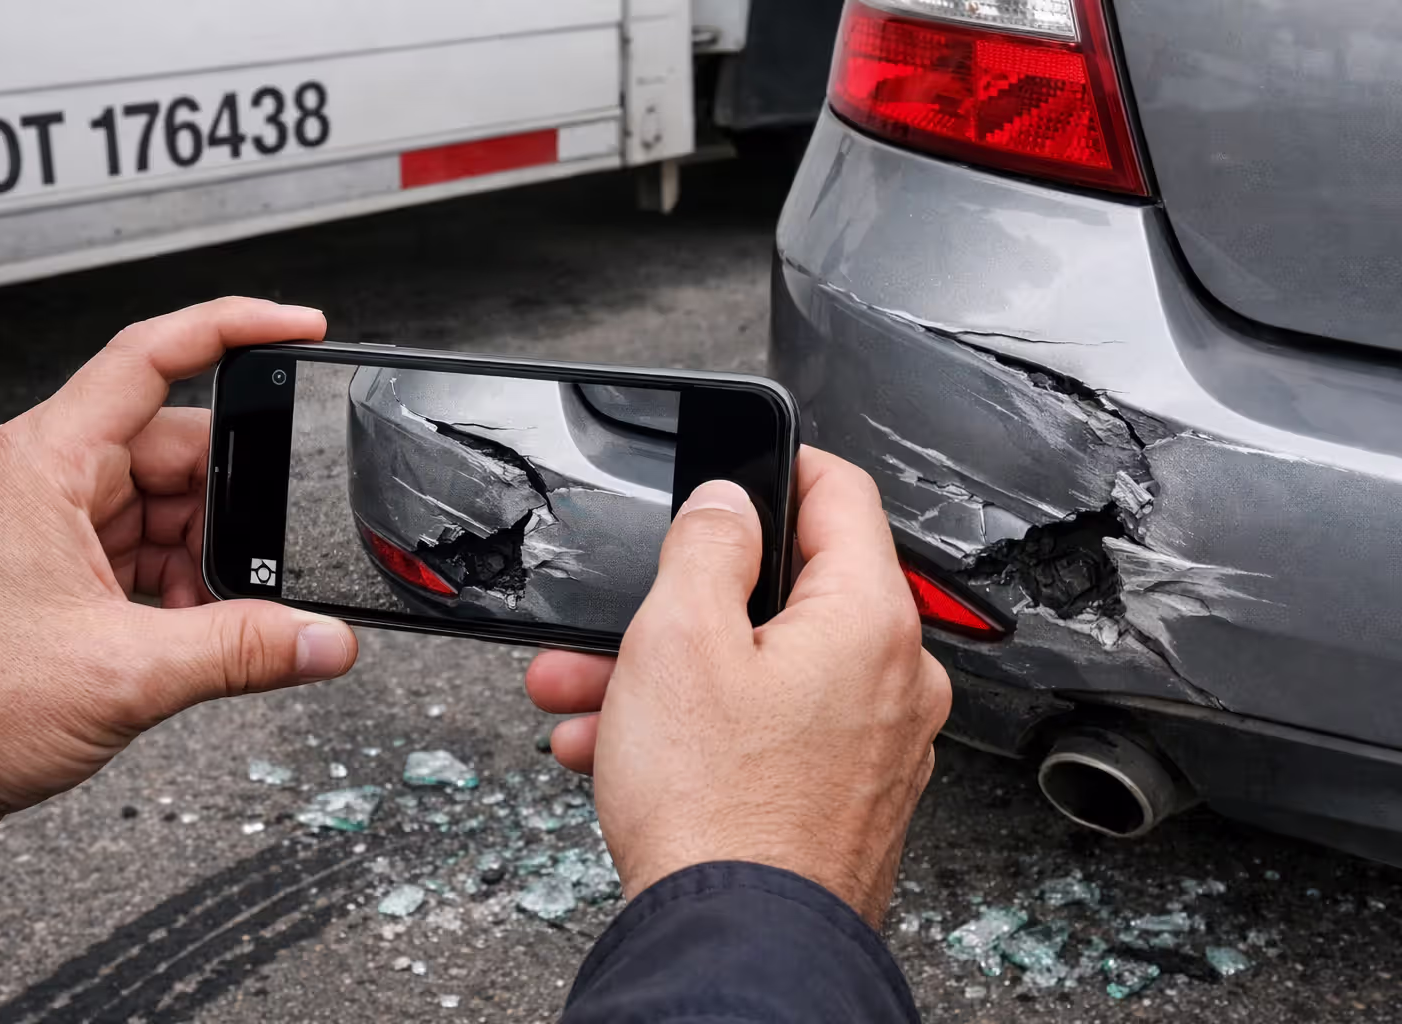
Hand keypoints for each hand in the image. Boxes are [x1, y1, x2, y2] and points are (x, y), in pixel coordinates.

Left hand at [0, 298, 357, 850]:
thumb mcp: (125, 672)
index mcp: (49, 462)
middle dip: (232, 507)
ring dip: (205, 559)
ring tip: (217, 616)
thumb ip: (242, 649)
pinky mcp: (54, 571)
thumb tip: (323, 639)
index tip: (295, 327)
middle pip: (177, 450)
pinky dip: (180, 586)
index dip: (234, 328)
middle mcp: (46, 480)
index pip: (154, 355)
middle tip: (266, 557)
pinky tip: (191, 631)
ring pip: (165, 508)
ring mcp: (49, 525)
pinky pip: (143, 551)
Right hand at [525, 447, 949, 923]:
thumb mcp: (681, 640)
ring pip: (764, 672)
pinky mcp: (845, 797)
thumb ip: (709, 547)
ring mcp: (874, 745)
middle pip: (785, 598)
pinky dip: (703, 730)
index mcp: (869, 621)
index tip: (744, 467)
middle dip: (683, 604)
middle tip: (620, 618)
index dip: (783, 466)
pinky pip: (771, 734)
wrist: (738, 950)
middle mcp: (892, 680)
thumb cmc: (718, 812)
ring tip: (589, 695)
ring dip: (672, 674)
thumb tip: (729, 504)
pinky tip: (623, 751)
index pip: (842, 495)